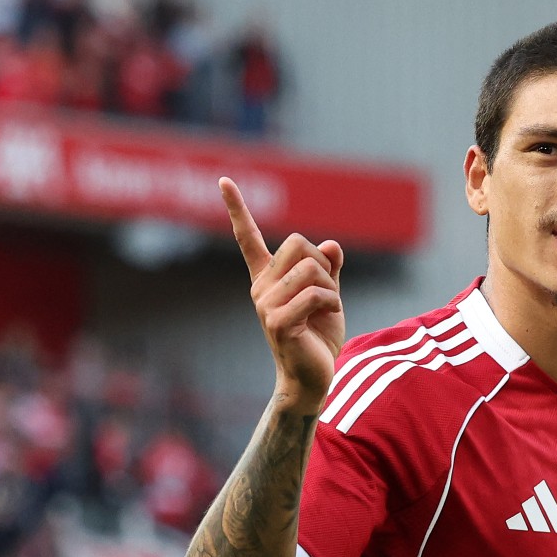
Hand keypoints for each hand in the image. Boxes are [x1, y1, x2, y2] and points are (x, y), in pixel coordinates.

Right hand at [220, 177, 344, 409]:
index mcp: (267, 278)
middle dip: (323, 262)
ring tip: (327, 308)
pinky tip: (328, 317)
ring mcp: (266, 305)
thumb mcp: (329, 296)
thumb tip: (331, 243)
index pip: (247, 238)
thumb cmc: (318, 336)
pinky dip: (332, 302)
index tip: (224, 180)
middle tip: (327, 291)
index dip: (237, 209)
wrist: (313, 376)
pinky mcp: (278, 322)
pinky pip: (315, 293)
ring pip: (311, 268)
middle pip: (298, 243)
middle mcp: (260, 288)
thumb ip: (330, 269)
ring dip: (332, 287)